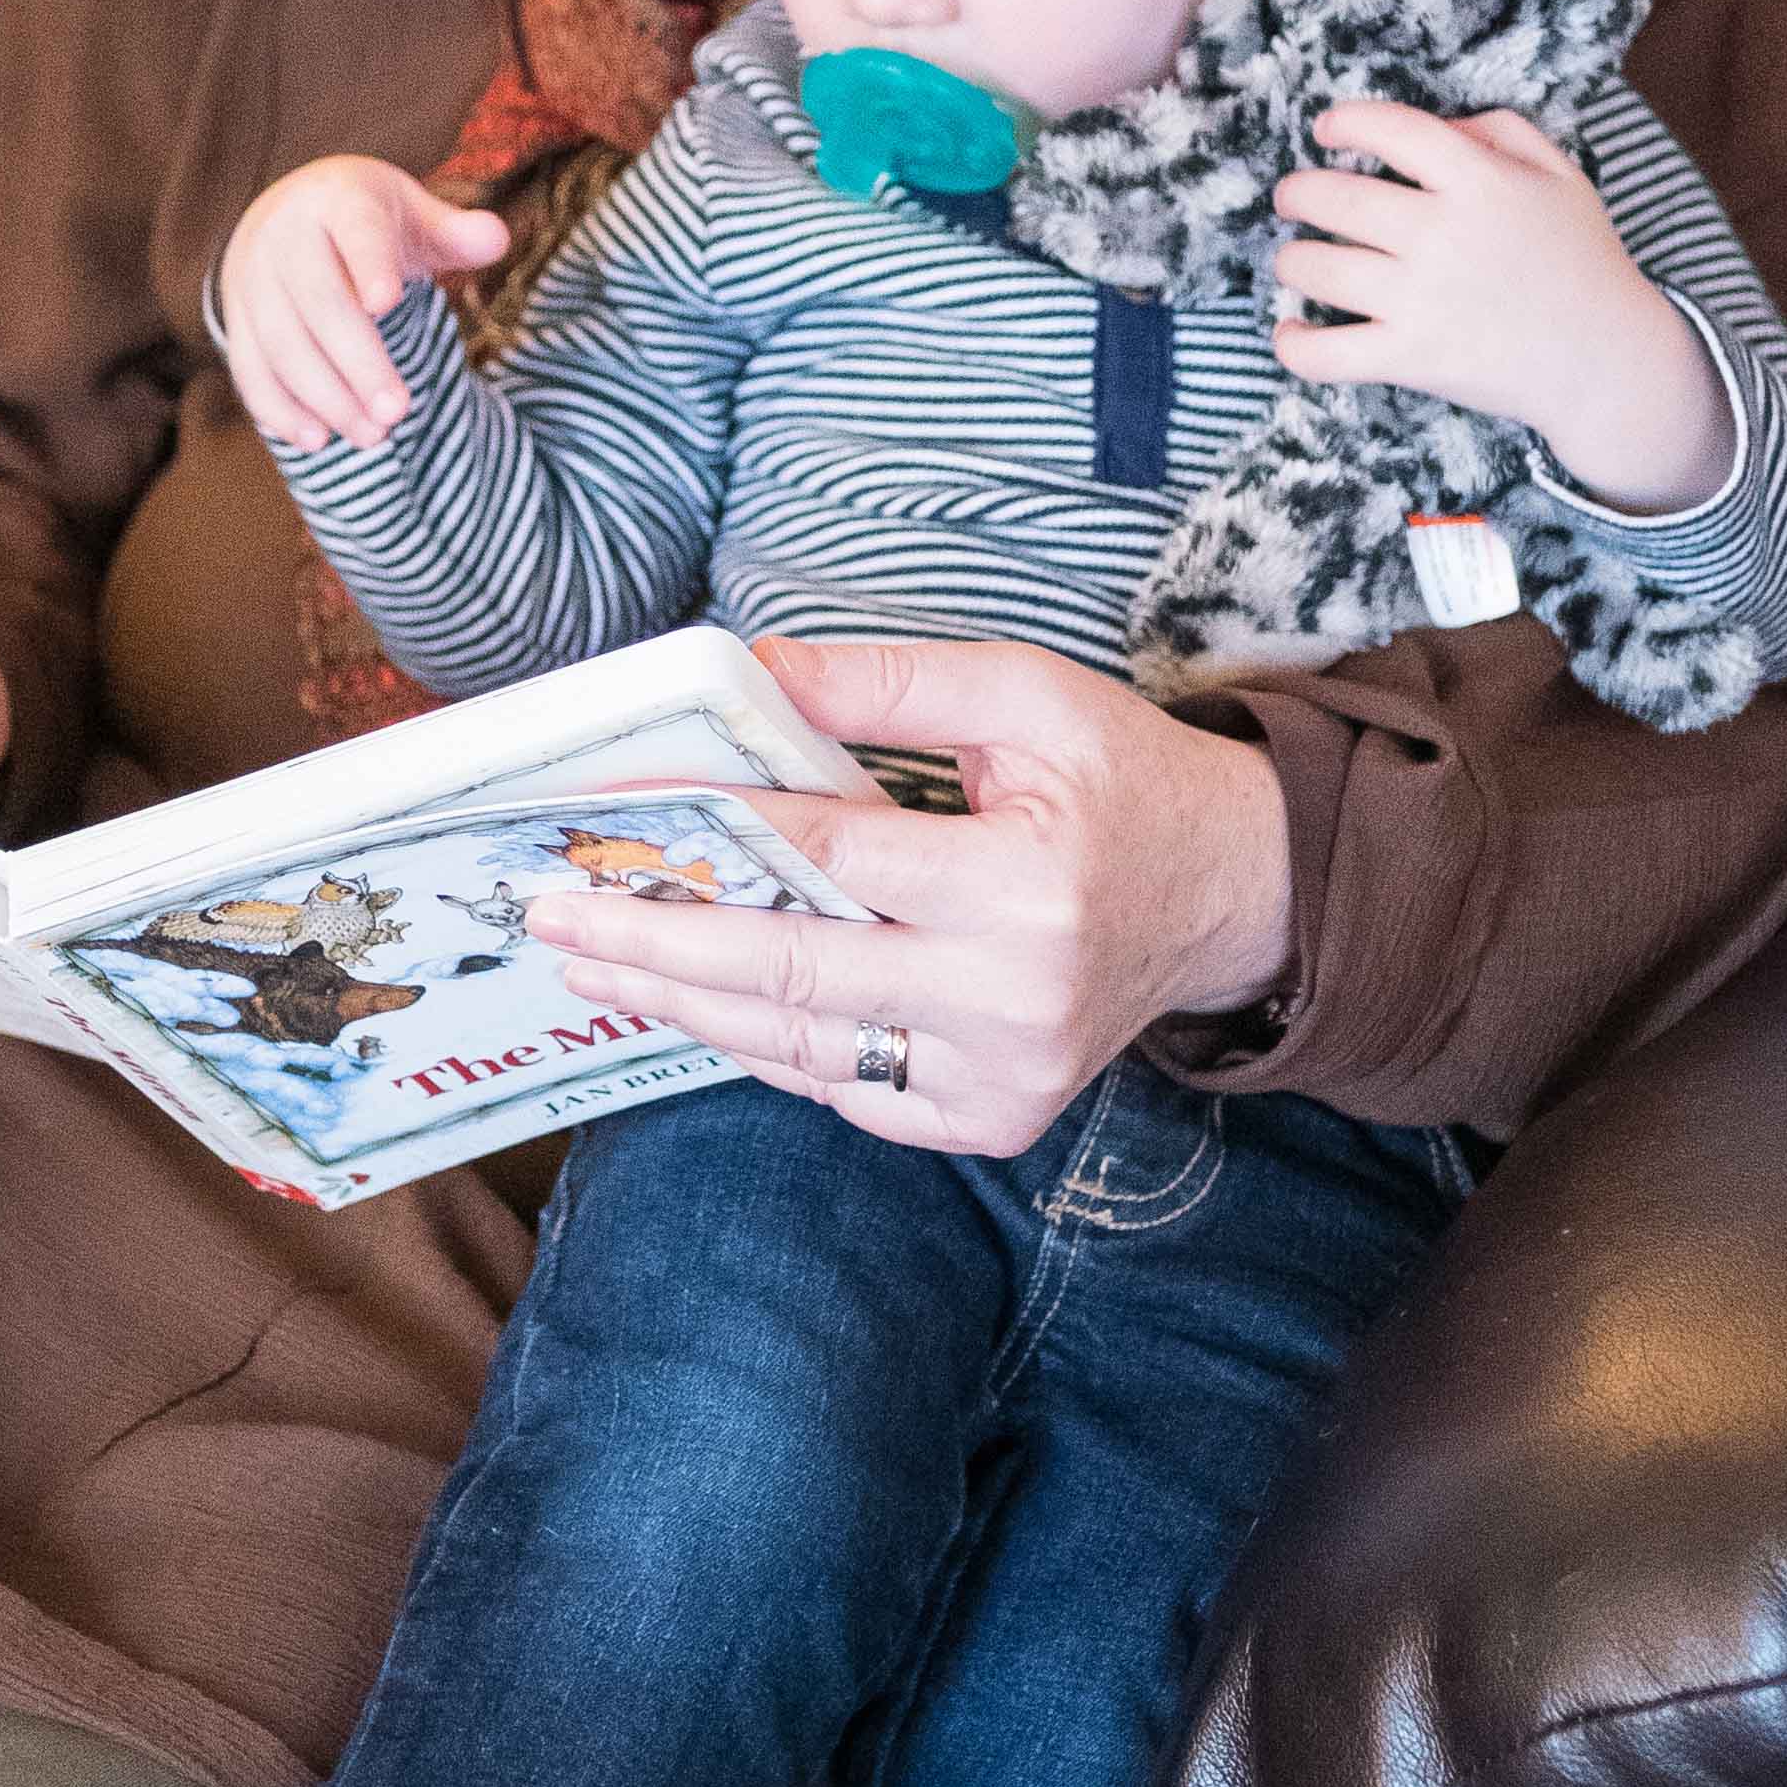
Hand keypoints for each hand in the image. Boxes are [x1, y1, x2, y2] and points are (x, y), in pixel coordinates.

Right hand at [216, 157, 509, 452]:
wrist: (283, 216)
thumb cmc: (363, 221)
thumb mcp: (410, 213)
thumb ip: (455, 232)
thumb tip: (497, 239)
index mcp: (338, 201)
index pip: (355, 231)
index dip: (368, 265)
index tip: (387, 303)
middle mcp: (286, 235)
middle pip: (318, 302)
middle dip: (357, 362)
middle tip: (399, 412)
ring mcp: (253, 278)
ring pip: (281, 343)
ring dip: (325, 396)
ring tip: (373, 437)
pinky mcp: (235, 318)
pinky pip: (250, 368)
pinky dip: (279, 408)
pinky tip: (318, 440)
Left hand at [522, 633, 1295, 1156]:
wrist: (1231, 898)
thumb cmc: (1120, 783)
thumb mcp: (1025, 697)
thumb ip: (886, 682)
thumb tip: (747, 668)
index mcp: (1030, 882)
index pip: (833, 855)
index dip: (717, 835)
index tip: (612, 822)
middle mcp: (1016, 996)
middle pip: (793, 972)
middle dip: (658, 944)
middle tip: (556, 919)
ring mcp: (1004, 1076)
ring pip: (804, 1043)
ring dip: (687, 1003)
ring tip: (593, 962)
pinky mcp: (993, 1118)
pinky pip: (846, 1086)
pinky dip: (768, 1044)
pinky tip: (697, 1002)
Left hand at [1273, 102, 1734, 510]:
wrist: (1608, 360)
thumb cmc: (1582, 261)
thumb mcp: (1560, 176)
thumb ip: (1501, 131)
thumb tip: (1437, 124)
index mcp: (1481, 182)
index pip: (1393, 129)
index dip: (1346, 122)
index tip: (1327, 130)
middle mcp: (1444, 234)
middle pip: (1333, 198)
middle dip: (1296, 193)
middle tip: (1292, 197)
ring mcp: (1422, 300)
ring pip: (1315, 267)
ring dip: (1291, 259)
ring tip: (1297, 259)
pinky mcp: (1411, 358)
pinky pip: (1324, 352)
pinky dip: (1292, 343)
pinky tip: (1291, 329)